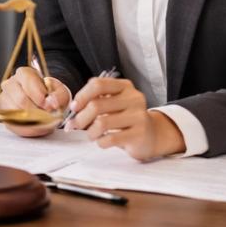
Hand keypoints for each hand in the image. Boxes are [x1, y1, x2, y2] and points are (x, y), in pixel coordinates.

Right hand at [0, 66, 69, 138]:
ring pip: (16, 113)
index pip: (28, 83)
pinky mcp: (2, 113)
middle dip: (37, 111)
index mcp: (24, 74)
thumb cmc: (51, 97)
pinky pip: (13, 125)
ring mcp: (4, 99)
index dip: (40, 96)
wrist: (45, 106)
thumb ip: (59, 96)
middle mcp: (10, 84)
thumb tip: (51, 102)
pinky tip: (35, 126)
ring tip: (42, 120)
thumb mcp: (61, 93)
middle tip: (47, 115)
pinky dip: (27, 129)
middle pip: (21, 99)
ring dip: (32, 121)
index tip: (49, 106)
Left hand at [67, 77, 183, 160]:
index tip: (73, 108)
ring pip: (102, 123)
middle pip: (96, 105)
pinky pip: (110, 139)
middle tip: (75, 126)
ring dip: (90, 132)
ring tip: (91, 135)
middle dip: (80, 118)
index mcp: (124, 87)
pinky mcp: (140, 134)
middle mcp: (134, 98)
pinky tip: (102, 141)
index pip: (98, 84)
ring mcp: (139, 116)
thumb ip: (96, 99)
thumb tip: (73, 108)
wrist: (152, 135)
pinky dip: (100, 142)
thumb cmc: (126, 118)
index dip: (81, 96)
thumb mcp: (113, 103)